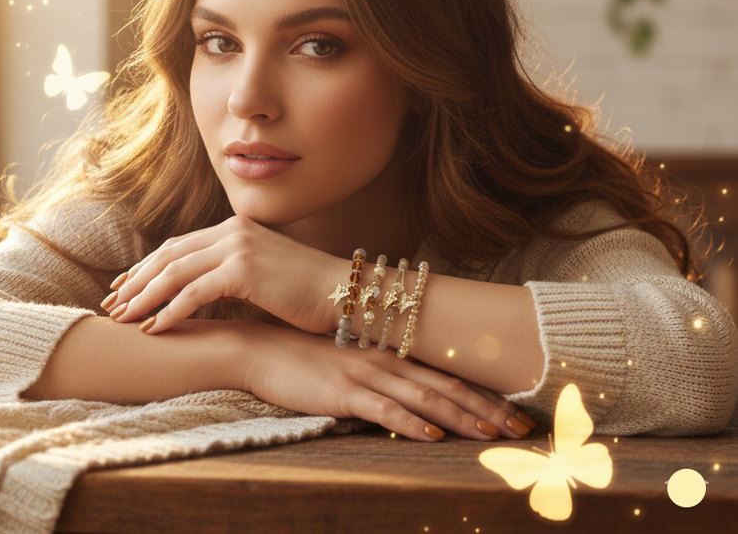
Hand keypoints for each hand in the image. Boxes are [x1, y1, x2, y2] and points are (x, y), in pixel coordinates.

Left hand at [102, 215, 341, 334]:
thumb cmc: (307, 292)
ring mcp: (238, 247)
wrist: (345, 293)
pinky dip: (170, 310)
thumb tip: (199, 294)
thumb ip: (231, 276)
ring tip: (123, 319)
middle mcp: (231, 231)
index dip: (145, 267)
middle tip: (110, 304)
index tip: (122, 287)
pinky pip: (194, 292)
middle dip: (135, 281)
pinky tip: (154, 329)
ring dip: (143, 297)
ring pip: (174, 272)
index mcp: (234, 228)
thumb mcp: (262, 275)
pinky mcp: (244, 270)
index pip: (177, 246)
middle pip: (168, 255)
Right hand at [242, 324, 529, 441]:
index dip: (484, 394)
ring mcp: (363, 374)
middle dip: (488, 408)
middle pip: (445, 386)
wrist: (260, 348)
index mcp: (389, 355)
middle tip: (524, 429)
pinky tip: (431, 435)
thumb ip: (380, 379)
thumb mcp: (348, 364)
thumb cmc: (303, 358)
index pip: (446, 375)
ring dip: (461, 415)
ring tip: (493, 434)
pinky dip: (410, 422)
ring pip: (422, 397)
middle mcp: (383, 361)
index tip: (517, 412)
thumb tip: (411, 401)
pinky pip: (381, 408)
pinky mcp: (340, 390)